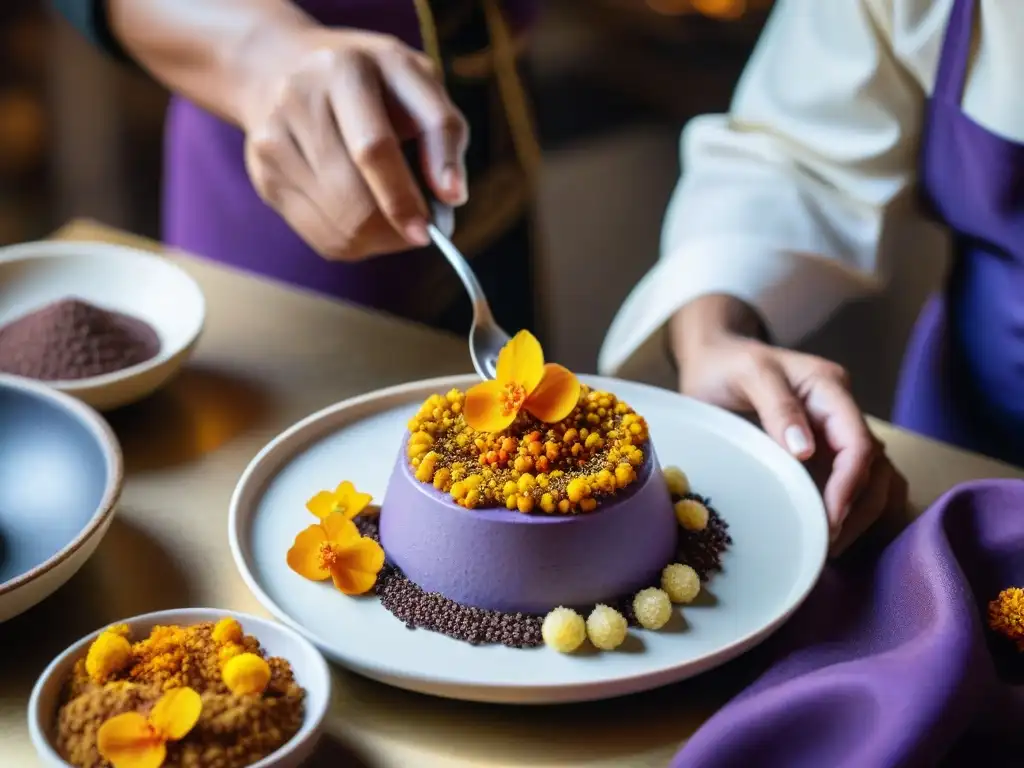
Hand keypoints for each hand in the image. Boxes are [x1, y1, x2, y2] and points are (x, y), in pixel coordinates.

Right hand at [240, 28, 468, 260]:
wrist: (284, 67)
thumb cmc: (371, 81)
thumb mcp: (417, 82)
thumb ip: (443, 132)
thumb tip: (452, 196)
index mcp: (342, 70)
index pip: (372, 149)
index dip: (402, 197)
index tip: (428, 232)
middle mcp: (297, 102)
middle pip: (350, 198)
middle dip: (393, 229)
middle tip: (419, 230)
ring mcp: (272, 143)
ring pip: (337, 227)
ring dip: (377, 239)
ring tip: (394, 217)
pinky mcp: (263, 178)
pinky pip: (320, 236)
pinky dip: (355, 241)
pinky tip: (365, 218)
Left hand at [674, 314, 906, 552]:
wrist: (712, 358)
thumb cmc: (726, 364)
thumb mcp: (748, 374)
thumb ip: (778, 406)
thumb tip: (806, 451)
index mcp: (829, 388)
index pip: (858, 443)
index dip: (849, 485)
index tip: (831, 519)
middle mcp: (840, 411)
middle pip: (874, 466)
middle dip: (858, 508)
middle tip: (827, 545)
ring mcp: (834, 432)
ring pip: (873, 478)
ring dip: (860, 514)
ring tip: (829, 547)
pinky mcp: (823, 450)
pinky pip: (855, 483)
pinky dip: (852, 509)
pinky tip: (830, 534)